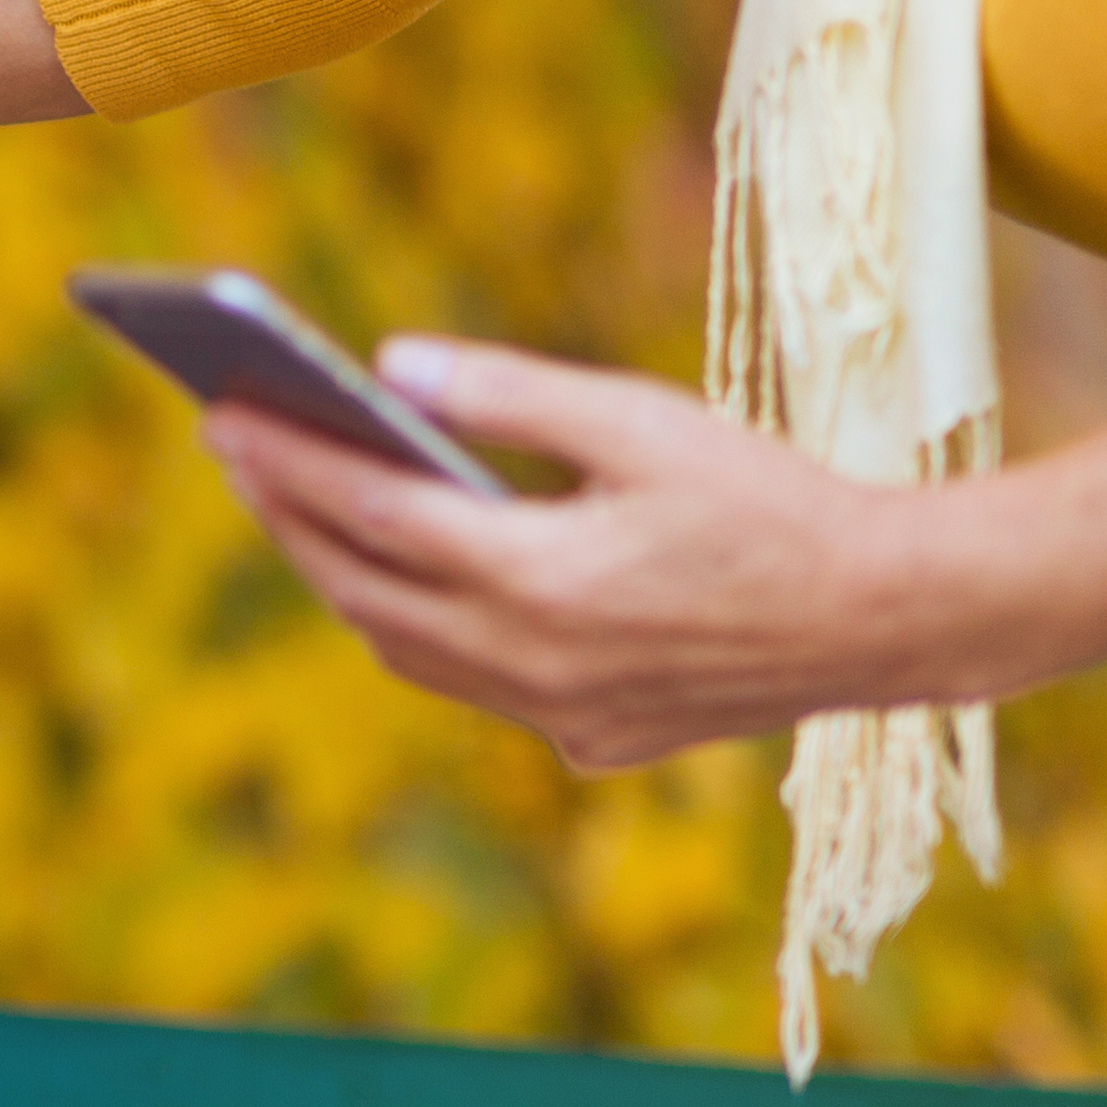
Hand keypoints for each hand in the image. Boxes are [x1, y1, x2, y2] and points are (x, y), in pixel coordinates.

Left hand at [197, 340, 958, 771]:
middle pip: (362, 589)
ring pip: (406, 650)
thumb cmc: (772, 500)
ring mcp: (560, 716)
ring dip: (344, 578)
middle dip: (288, 515)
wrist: (889, 619)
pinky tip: (407, 574)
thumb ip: (512, 393)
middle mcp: (533, 664)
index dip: (284, 462)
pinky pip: (472, 684)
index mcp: (540, 580)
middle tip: (233, 447)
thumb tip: (384, 366)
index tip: (216, 413)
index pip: (369, 514)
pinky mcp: (592, 740)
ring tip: (299, 502)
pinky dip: (421, 626)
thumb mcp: (642, 420)